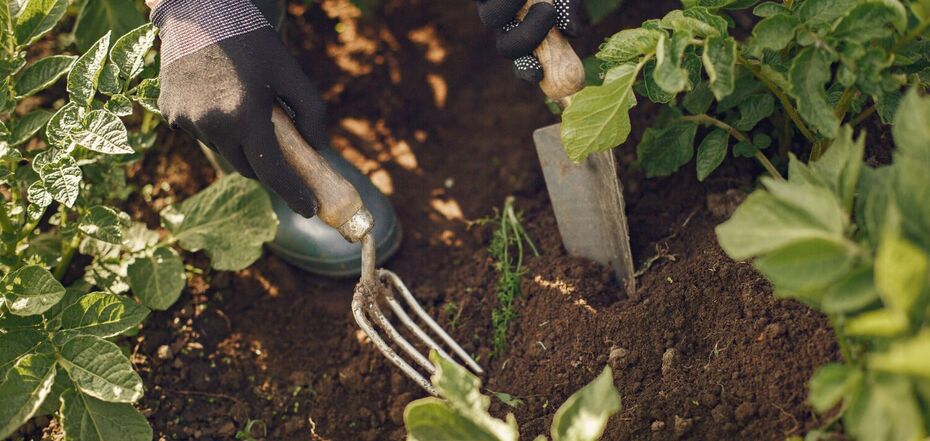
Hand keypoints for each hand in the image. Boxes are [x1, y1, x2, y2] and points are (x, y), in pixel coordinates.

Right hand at [154, 0, 327, 217]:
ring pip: (223, 150)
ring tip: (248, 111)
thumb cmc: (249, 38)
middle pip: (247, 167)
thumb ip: (310, 112)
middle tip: (286, 158)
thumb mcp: (289, 72)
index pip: (272, 172)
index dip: (293, 194)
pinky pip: (200, 133)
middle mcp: (211, 124)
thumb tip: (319, 147)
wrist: (198, 9)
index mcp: (244, 116)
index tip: (309, 208)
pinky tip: (221, 99)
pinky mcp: (169, 111)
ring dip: (240, 143)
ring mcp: (185, 120)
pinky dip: (216, 127)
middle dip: (268, 168)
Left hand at [475, 0, 585, 82]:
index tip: (538, 74)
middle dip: (527, 37)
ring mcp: (491, 7)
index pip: (525, 64)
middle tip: (549, 12)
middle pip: (507, 48)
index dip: (528, 71)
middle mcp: (508, 25)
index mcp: (530, 35)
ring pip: (491, 20)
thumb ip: (569, 11)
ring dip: (511, 7)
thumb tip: (573, 32)